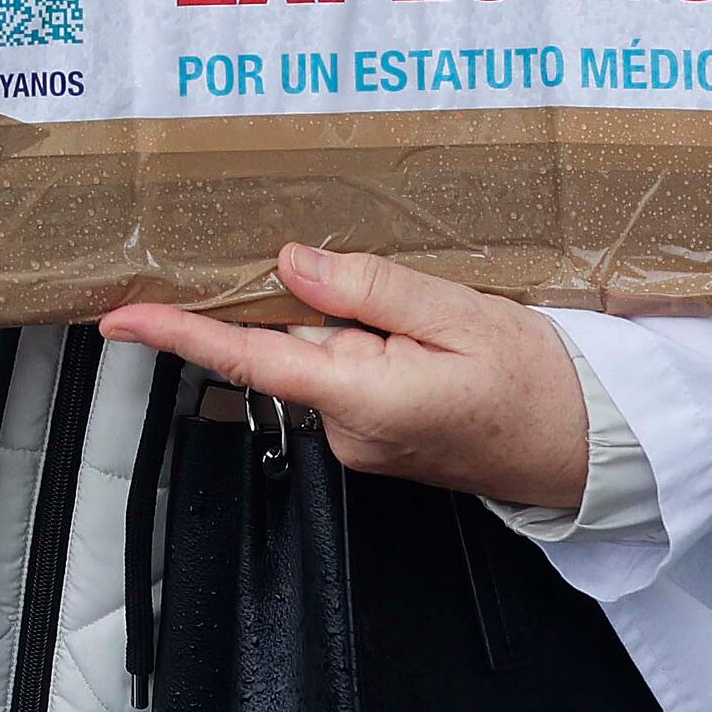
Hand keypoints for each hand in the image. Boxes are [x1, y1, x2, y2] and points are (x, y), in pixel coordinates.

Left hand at [102, 245, 590, 514]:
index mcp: (364, 400)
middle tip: (390, 288)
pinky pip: (348, 374)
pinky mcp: (377, 438)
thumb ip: (371, 289)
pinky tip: (424, 338)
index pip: (250, 361)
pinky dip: (369, 345)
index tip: (120, 319)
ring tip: (432, 317)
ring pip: (324, 356)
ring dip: (353, 323)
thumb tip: (294, 265)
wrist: (591, 447)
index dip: (179, 335)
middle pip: (292, 345)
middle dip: (314, 301)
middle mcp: (349, 432)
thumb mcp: (460, 314)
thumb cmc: (540, 384)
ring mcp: (361, 442)